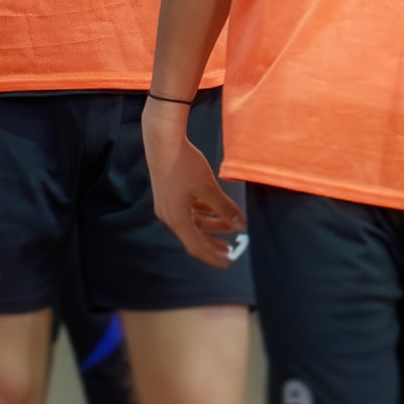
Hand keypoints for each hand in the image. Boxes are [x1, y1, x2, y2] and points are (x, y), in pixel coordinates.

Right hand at [143, 101, 246, 267]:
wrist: (163, 141)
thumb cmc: (185, 165)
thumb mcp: (208, 188)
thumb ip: (225, 208)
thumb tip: (241, 226)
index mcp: (177, 219)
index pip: (197, 247)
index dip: (213, 256)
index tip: (229, 262)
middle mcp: (169, 216)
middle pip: (193, 236)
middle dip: (213, 242)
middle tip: (230, 250)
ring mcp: (167, 204)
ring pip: (192, 221)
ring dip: (210, 224)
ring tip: (230, 225)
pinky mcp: (168, 193)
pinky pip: (187, 210)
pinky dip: (202, 212)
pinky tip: (216, 207)